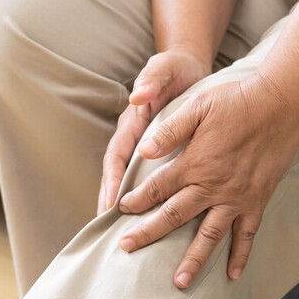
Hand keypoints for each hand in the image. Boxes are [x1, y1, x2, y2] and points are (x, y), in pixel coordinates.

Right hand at [98, 48, 209, 213]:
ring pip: (134, 180)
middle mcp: (137, 138)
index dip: (112, 180)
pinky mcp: (163, 151)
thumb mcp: (163, 70)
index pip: (117, 155)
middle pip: (119, 175)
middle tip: (110, 228)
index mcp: (133, 123)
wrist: (188, 67)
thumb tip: (138, 96)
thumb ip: (151, 81)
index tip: (110, 203)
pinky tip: (161, 217)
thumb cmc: (173, 69)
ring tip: (131, 231)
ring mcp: (148, 146)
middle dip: (113, 200)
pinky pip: (154, 177)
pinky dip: (155, 197)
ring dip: (131, 204)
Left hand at [117, 72, 298, 288]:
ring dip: (193, 260)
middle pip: (175, 216)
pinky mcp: (257, 201)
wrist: (281, 105)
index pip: (158, 188)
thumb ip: (170, 130)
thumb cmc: (237, 101)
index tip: (121, 209)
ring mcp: (236, 198)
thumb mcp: (198, 106)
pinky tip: (231, 275)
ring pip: (210, 236)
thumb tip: (143, 148)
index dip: (137, 199)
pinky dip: (240, 255)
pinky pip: (247, 234)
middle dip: (149, 233)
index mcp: (195, 163)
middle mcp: (213, 186)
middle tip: (128, 248)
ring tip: (180, 283)